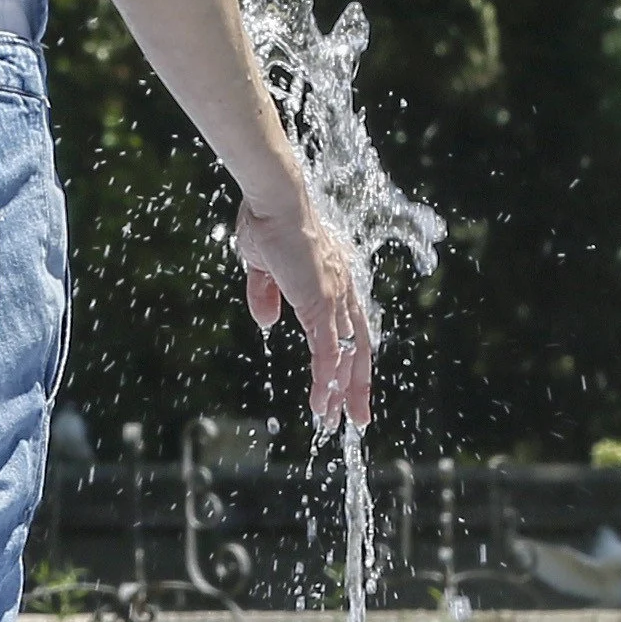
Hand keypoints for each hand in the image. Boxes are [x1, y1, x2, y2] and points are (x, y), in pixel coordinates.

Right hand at [230, 196, 372, 431]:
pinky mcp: (320, 304)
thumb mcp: (261, 267)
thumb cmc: (266, 220)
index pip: (351, 328)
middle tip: (357, 419)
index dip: (350, 357)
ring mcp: (334, 298)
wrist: (273, 200)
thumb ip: (265, 294)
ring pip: (346, 356)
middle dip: (358, 386)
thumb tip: (266, 323)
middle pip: (359, 348)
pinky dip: (327, 379)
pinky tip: (324, 401)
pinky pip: (327, 351)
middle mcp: (342, 291)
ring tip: (337, 422)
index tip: (346, 383)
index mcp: (333, 280)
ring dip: (342, 392)